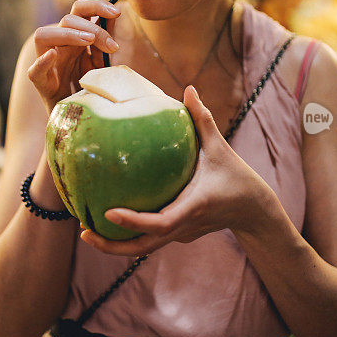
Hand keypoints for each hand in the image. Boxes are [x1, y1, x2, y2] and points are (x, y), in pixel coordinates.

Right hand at [28, 0, 120, 111]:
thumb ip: (106, 46)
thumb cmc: (93, 91)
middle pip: (66, 20)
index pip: (81, 11)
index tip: (117, 12)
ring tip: (88, 42)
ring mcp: (48, 64)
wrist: (80, 121)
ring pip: (43, 35)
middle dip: (91, 26)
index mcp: (76, 39)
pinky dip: (42, 62)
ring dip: (67, 34)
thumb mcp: (104, 65)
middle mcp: (60, 46)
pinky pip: (34, 71)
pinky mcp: (41, 84)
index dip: (96, 5)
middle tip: (111, 44)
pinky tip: (53, 56)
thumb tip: (116, 20)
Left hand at [80, 86, 278, 255]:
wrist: (253, 211)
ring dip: (114, 244)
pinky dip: (128, 234)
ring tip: (86, 229)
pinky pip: (150, 239)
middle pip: (143, 247)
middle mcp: (184, 226)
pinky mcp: (179, 236)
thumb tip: (188, 88)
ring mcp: (181, 235)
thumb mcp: (220, 147)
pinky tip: (108, 220)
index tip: (108, 213)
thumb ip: (202, 119)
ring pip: (143, 248)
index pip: (160, 222)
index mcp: (192, 206)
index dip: (133, 221)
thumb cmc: (237, 177)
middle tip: (83, 231)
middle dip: (111, 246)